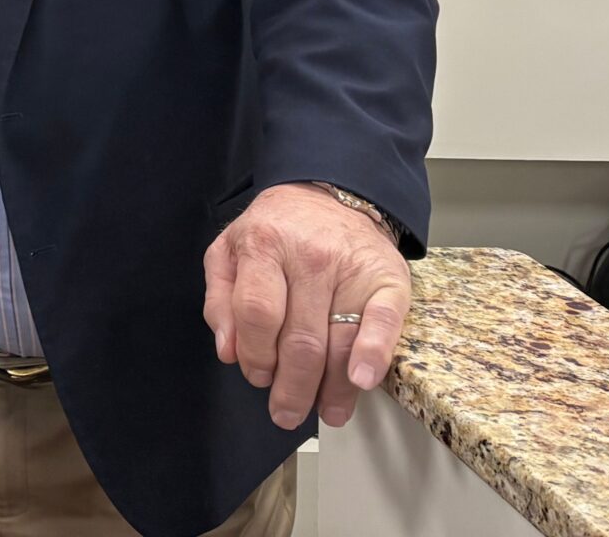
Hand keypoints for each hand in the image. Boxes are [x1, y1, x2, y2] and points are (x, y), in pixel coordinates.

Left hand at [203, 183, 410, 432]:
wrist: (328, 194)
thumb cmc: (274, 231)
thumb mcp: (229, 251)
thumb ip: (220, 299)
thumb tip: (226, 351)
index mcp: (263, 245)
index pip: (257, 313)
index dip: (255, 353)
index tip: (257, 378)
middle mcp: (308, 256)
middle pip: (299, 337)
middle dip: (292, 387)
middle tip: (285, 413)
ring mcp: (350, 268)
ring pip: (339, 340)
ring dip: (331, 388)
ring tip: (326, 413)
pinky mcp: (387, 279)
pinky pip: (383, 321)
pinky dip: (374, 354)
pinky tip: (362, 381)